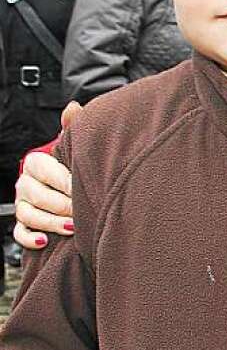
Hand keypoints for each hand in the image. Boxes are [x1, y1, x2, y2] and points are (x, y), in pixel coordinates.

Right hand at [12, 99, 80, 248]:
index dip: (64, 181)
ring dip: (51, 222)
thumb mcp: (76, 148)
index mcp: (37, 163)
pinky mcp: (24, 224)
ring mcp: (23, 204)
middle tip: (82, 211)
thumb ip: (73, 128)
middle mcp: (26, 183)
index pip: (44, 170)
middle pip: (36, 195)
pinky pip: (20, 233)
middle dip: (61, 205)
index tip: (82, 189)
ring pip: (29, 215)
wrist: (79, 192)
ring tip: (72, 227)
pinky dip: (31, 238)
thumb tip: (74, 108)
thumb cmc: (77, 168)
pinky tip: (46, 241)